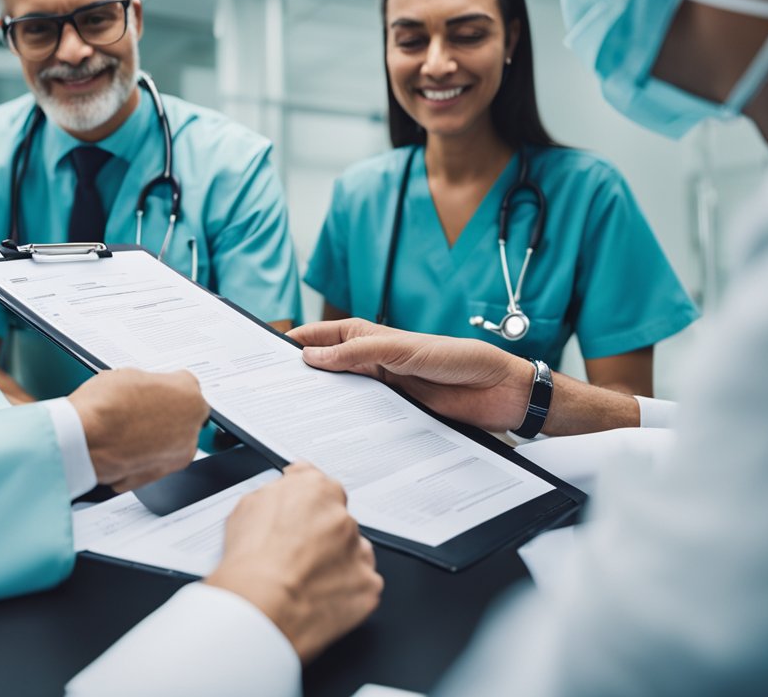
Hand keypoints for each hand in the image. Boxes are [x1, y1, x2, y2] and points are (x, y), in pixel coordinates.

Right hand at [68, 369, 208, 491]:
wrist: (84, 441)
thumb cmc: (104, 407)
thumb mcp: (128, 375)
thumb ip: (148, 385)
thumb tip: (144, 390)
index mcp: (189, 395)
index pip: (186, 387)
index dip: (165, 388)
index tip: (154, 391)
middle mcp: (191, 427)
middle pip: (182, 417)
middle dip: (164, 415)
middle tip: (139, 411)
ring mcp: (177, 455)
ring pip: (170, 443)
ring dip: (154, 438)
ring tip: (126, 430)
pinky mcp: (159, 476)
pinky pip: (152, 462)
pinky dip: (140, 458)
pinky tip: (122, 447)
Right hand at [205, 463, 382, 662]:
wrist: (260, 605)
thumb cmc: (251, 560)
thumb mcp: (249, 504)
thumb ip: (279, 489)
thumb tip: (288, 485)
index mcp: (318, 490)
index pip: (323, 487)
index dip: (309, 504)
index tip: (303, 514)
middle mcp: (343, 517)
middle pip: (338, 522)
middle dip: (322, 536)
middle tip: (296, 554)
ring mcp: (359, 552)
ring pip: (353, 553)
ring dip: (337, 562)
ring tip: (305, 579)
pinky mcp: (369, 585)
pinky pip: (362, 585)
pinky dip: (346, 591)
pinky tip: (318, 596)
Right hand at [288, 318, 534, 433]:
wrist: (500, 392)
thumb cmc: (460, 358)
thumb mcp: (403, 349)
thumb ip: (358, 351)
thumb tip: (313, 357)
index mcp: (371, 337)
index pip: (322, 337)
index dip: (296, 343)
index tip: (268, 356)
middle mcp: (373, 361)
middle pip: (326, 367)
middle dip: (301, 375)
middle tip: (273, 390)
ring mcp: (383, 388)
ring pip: (341, 393)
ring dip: (323, 400)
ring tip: (295, 412)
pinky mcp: (395, 412)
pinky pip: (362, 416)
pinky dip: (346, 420)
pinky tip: (334, 429)